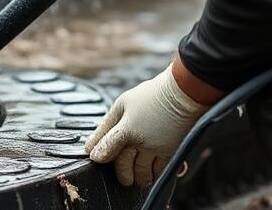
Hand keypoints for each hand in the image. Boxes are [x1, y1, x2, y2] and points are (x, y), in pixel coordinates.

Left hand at [85, 65, 208, 187]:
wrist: (181, 94)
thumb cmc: (150, 95)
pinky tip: (150, 172)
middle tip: (121, 174)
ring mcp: (156, 149)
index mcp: (126, 129)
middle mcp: (141, 142)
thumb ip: (106, 125)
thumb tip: (91, 144)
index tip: (97, 157)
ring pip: (142, 174)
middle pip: (124, 167)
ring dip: (137, 178)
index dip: (99, 156)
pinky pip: (160, 172)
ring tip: (135, 177)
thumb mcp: (122, 104)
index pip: (107, 150)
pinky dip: (153, 176)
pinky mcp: (171, 152)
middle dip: (121, 174)